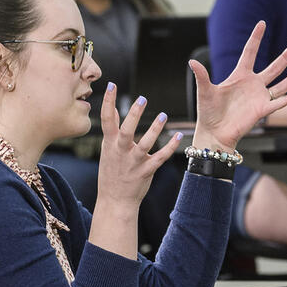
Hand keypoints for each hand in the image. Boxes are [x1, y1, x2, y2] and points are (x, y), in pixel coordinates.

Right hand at [95, 83, 177, 206]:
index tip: (111, 85)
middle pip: (126, 131)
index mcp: (110, 144)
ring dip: (154, 130)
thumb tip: (112, 108)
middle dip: (133, 116)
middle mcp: (120, 152)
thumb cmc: (111, 171)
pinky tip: (179, 136)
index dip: (108, 102)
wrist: (115, 200)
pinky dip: (170, 147)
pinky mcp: (146, 171)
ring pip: (145, 145)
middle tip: (142, 98)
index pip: (107, 120)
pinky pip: (160, 158)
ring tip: (163, 115)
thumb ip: (111, 128)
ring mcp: (133, 163)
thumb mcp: (107, 149)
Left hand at [188, 21, 286, 149]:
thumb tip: (192, 61)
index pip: (250, 52)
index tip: (262, 23)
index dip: (256, 38)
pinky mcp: (261, 110)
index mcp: (239, 76)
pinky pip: (277, 103)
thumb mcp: (204, 91)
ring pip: (280, 85)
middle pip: (273, 67)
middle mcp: (252, 84)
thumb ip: (202, 76)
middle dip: (284, 57)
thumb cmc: (208, 112)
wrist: (213, 132)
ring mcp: (258, 97)